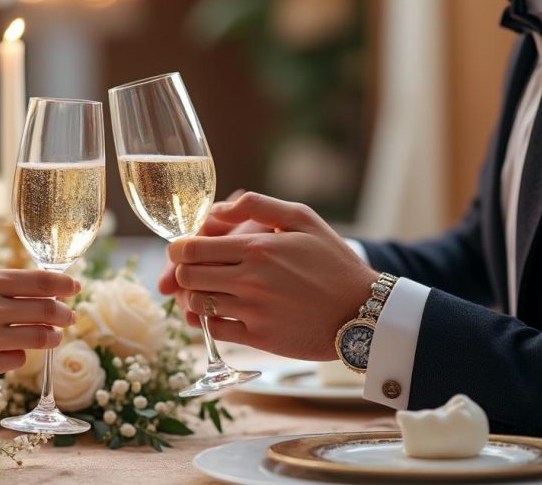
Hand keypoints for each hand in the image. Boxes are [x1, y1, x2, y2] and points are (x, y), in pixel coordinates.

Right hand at [0, 269, 78, 383]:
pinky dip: (17, 355)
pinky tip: (3, 351)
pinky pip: (17, 359)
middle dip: (65, 315)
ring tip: (49, 337)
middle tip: (69, 317)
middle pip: (48, 310)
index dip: (64, 284)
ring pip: (40, 338)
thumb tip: (42, 290)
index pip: (40, 280)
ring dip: (50, 338)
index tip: (75, 287)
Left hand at [169, 192, 377, 360]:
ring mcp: (253, 311)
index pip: (191, 249)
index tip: (182, 250)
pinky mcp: (258, 338)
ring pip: (196, 303)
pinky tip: (211, 312)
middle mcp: (250, 280)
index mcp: (257, 248)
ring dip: (191, 296)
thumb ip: (255, 205)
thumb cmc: (332, 261)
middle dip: (182, 271)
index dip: (178, 248)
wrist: (363, 311)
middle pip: (186, 276)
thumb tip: (215, 211)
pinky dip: (204, 321)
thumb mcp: (302, 218)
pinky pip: (212, 330)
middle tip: (190, 270)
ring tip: (202, 290)